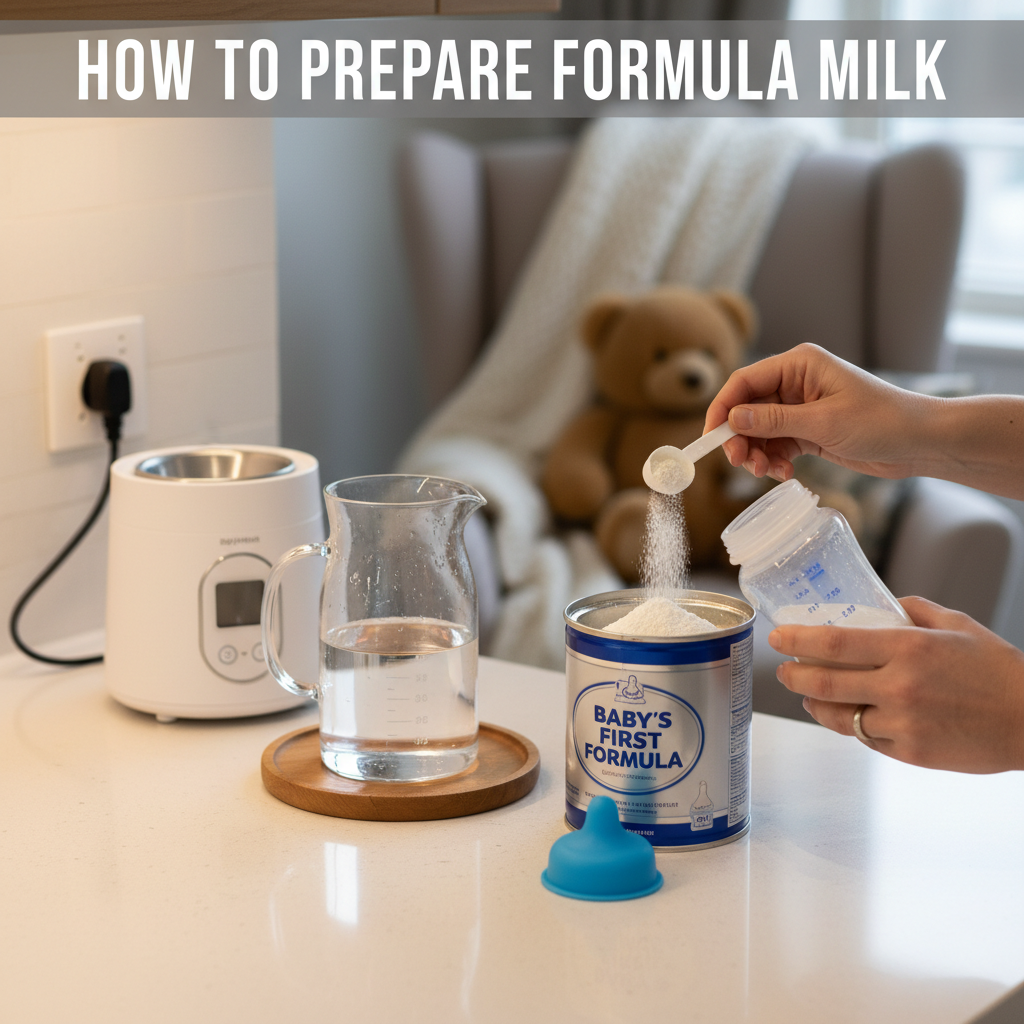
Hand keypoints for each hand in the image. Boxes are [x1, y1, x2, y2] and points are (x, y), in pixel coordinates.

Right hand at [706, 343, 1023, 498]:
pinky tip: (785, 474)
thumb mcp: (823, 423)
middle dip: (740, 437)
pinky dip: (774, 460)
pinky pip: (777, 444)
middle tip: (741, 463)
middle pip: (747, 408)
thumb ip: (773, 420)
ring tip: (767, 473)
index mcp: (799, 364)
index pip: (744, 382)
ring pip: (759, 430)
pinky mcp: (809, 430)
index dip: (723, 409)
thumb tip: (733, 419)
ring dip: (757, 453)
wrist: (920, 442)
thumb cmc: (881, 422)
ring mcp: (801, 407)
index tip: (712, 438)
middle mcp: (796, 382)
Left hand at [770, 596, 1023, 773]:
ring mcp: (903, 723)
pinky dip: (851, 725)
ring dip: (814, 704)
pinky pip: (865, 738)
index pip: (835, 642)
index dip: (798, 639)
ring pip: (838, 716)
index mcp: (908, 648)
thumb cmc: (998, 670)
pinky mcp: (909, 753)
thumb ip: (913, 610)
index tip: (779, 636)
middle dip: (793, 675)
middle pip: (823, 682)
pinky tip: (848, 714)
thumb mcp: (957, 625)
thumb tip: (880, 605)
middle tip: (784, 669)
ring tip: (808, 694)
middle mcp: (899, 686)